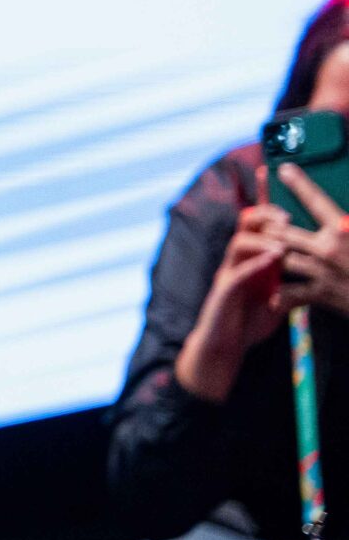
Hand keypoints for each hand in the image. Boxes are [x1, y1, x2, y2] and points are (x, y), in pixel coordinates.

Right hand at [174, 201, 291, 401]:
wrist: (224, 348)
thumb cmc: (248, 323)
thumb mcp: (276, 300)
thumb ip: (289, 285)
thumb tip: (315, 278)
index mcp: (248, 260)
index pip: (255, 226)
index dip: (265, 205)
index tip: (280, 190)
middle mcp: (236, 262)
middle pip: (243, 226)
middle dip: (264, 216)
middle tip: (286, 217)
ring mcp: (227, 275)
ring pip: (238, 244)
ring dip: (262, 241)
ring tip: (283, 245)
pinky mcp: (223, 293)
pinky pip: (237, 274)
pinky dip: (254, 265)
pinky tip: (271, 260)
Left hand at [273, 162, 348, 318]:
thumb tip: (344, 213)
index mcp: (344, 229)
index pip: (315, 200)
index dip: (298, 183)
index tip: (283, 169)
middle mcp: (328, 248)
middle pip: (284, 231)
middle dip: (269, 225)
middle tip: (260, 219)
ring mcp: (322, 272)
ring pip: (281, 258)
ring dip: (269, 254)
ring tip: (260, 249)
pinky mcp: (322, 294)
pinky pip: (291, 293)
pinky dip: (280, 295)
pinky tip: (272, 294)